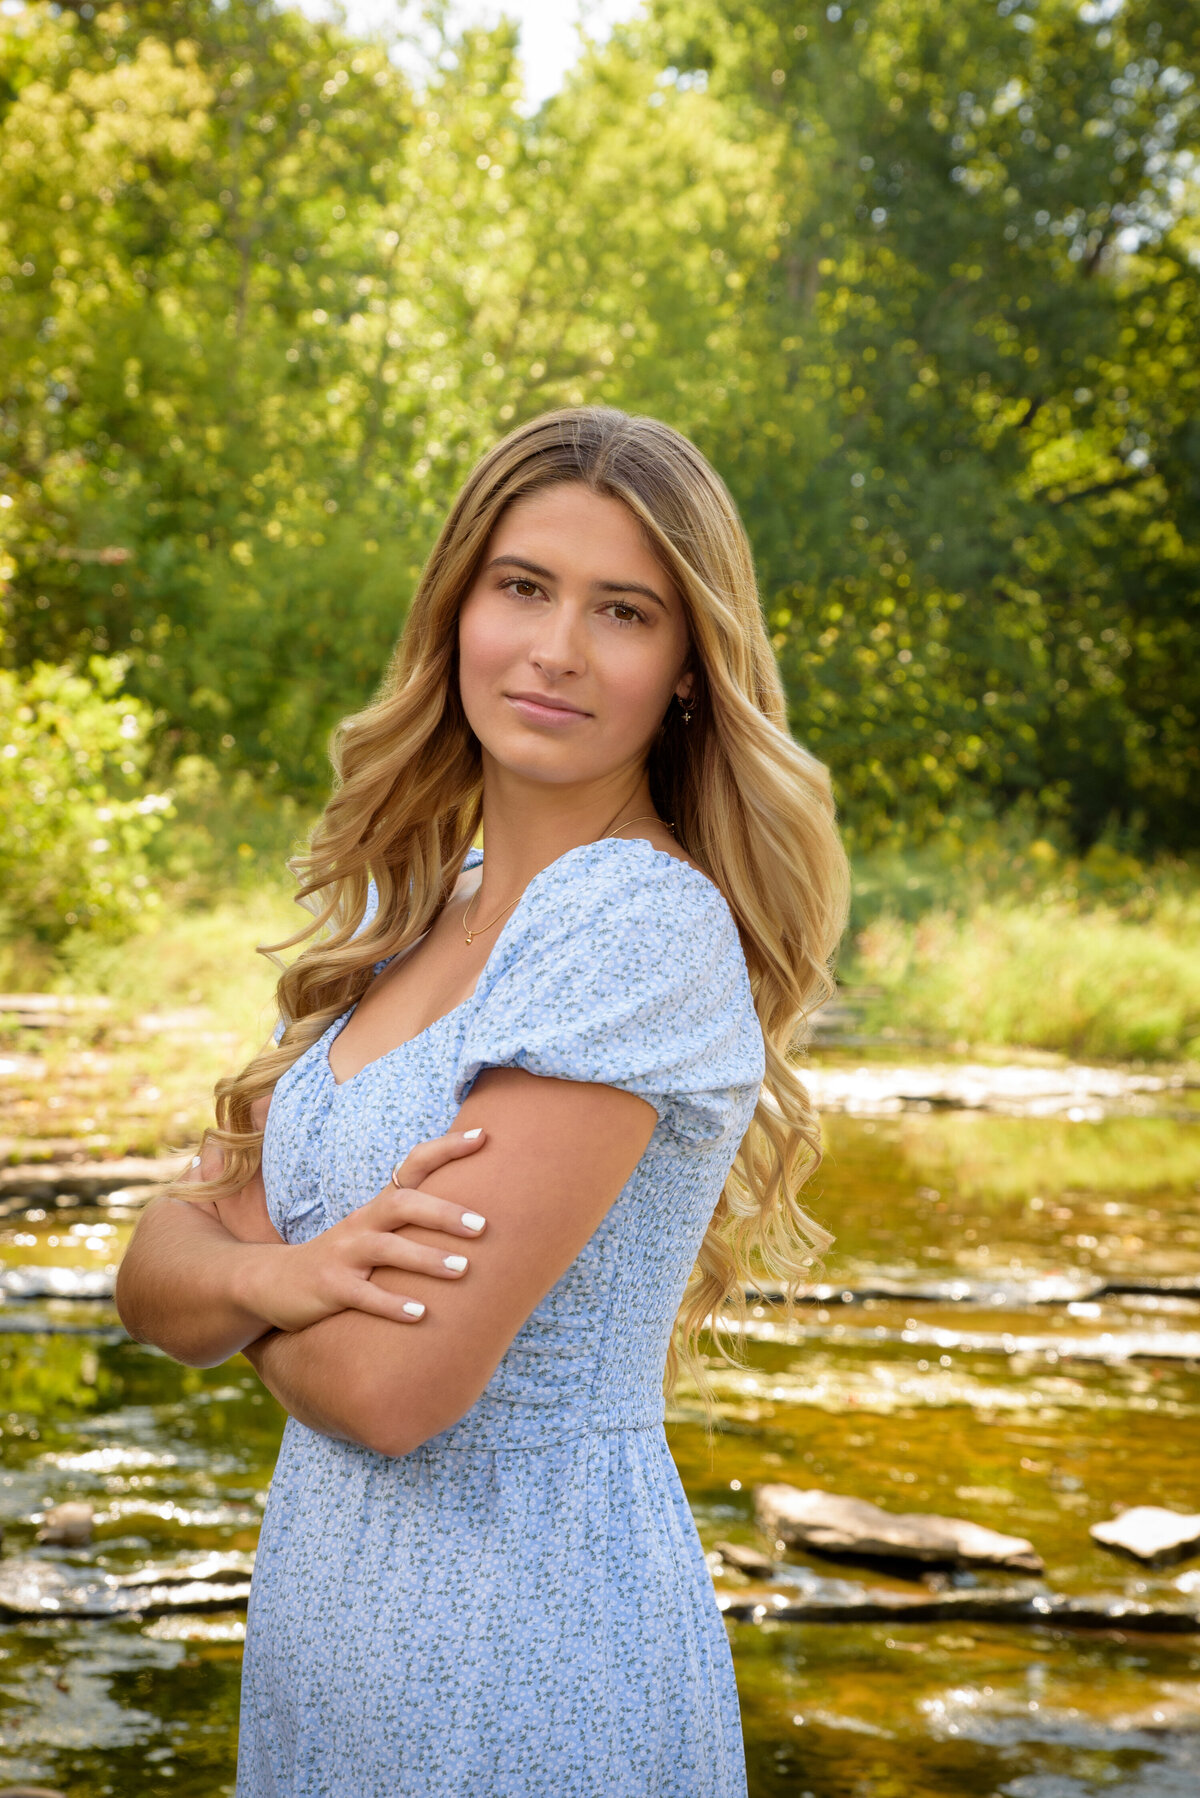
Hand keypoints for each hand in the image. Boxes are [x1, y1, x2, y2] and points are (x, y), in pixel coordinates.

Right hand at [239, 1127, 488, 1332]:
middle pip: (402, 1204)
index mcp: (377, 1208)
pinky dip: (392, 1304)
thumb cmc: (341, 1258)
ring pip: (386, 1249)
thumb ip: (412, 1224)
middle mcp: (361, 1224)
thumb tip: (473, 1216)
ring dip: (426, 1259)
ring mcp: (344, 1255)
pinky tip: (420, 1314)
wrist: (272, 1282)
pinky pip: (364, 1295)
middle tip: (482, 1226)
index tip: (483, 1136)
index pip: (412, 1166)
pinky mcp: (331, 1288)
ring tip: (462, 1270)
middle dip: (443, 1213)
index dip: (446, 1149)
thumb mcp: (373, 1233)